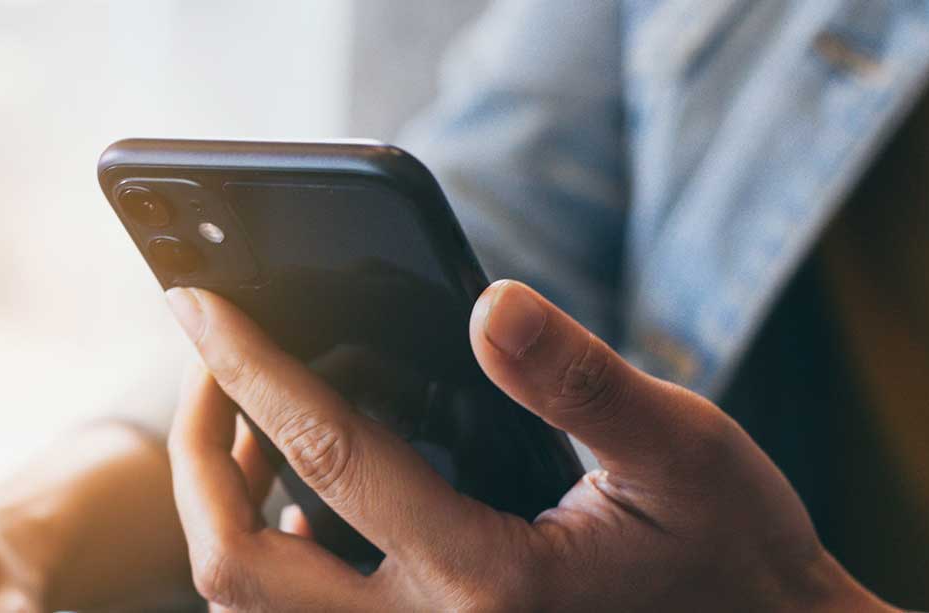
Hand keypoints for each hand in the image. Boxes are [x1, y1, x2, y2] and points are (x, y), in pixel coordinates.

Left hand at [162, 281, 894, 611]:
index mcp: (486, 579)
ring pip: (251, 606)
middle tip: (211, 363)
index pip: (328, 455)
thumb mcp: (684, 452)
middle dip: (196, 454)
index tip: (197, 301)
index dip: (250, 367)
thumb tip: (489, 303)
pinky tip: (298, 485)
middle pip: (240, 562)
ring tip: (244, 414)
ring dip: (223, 508)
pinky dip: (267, 551)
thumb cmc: (732, 553)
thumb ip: (582, 382)